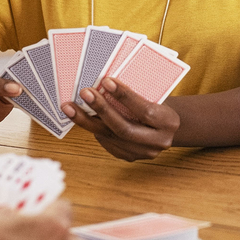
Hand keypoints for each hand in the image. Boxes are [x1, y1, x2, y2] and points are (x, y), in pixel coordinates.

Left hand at [62, 77, 179, 160]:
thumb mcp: (155, 96)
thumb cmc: (157, 103)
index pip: (144, 110)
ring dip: (88, 121)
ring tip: (70, 107)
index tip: (106, 81)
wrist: (165, 126)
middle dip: (102, 110)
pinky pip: (108, 143)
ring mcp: (144, 153)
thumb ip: (136, 93)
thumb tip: (104, 84)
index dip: (124, 96)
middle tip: (85, 93)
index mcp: (168, 122)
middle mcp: (158, 141)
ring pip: (111, 137)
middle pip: (124, 128)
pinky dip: (95, 129)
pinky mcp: (131, 158)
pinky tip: (83, 118)